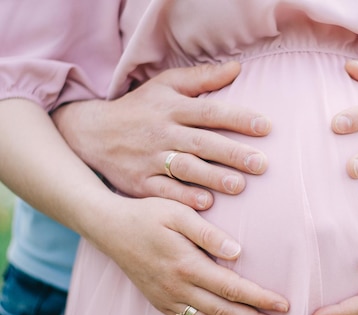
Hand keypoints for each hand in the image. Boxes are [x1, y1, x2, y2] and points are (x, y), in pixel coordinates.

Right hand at [53, 61, 269, 210]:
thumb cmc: (140, 107)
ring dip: (212, 177)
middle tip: (261, 164)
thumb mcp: (165, 85)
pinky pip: (163, 191)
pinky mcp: (139, 182)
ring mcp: (149, 158)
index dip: (238, 118)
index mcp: (172, 108)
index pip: (210, 111)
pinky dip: (183, 197)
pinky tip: (205, 204)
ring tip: (239, 186)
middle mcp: (162, 132)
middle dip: (232, 154)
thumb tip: (237, 68)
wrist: (91, 133)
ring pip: (184, 168)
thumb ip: (202, 78)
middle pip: (202, 143)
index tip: (266, 127)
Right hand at [90, 193, 289, 314]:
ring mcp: (167, 299)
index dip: (260, 298)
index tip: (283, 304)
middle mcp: (177, 288)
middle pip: (225, 312)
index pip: (232, 287)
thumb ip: (208, 233)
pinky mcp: (160, 303)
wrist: (109, 228)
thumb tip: (237, 251)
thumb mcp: (178, 213)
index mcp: (187, 265)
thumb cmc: (147, 214)